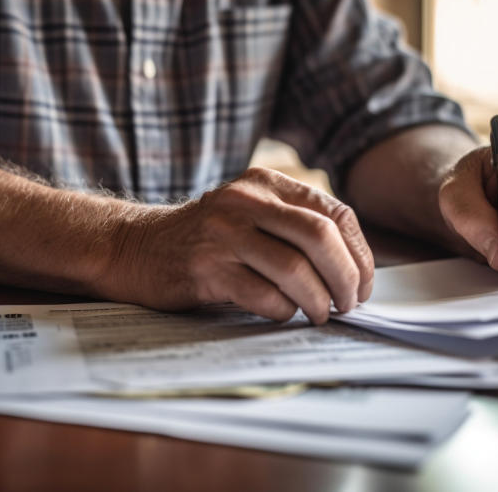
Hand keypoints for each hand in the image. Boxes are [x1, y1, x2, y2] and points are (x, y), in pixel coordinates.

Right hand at [113, 167, 374, 323]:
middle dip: (346, 278)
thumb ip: (295, 226)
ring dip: (318, 301)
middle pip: (320, 237)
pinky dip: (282, 310)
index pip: (334, 214)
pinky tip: (281, 312)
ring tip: (319, 314)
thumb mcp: (250, 212)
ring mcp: (224, 234)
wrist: (136, 247)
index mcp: (266, 184)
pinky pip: (263, 296)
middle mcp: (246, 202)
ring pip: (295, 269)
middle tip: (348, 304)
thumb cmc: (206, 238)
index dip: (359, 254)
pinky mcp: (206, 269)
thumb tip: (353, 269)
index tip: (361, 283)